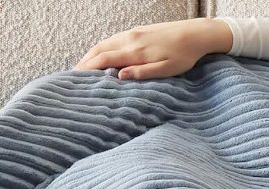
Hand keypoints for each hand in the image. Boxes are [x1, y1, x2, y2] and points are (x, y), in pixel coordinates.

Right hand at [73, 18, 232, 79]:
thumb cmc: (184, 55)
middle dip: (84, 62)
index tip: (75, 79)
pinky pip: (113, 39)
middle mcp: (130, 39)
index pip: (104, 60)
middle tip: (72, 76)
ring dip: (91, 54)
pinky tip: (101, 55)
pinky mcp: (138, 31)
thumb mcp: (167, 69)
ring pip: (105, 43)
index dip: (88, 69)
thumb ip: (143, 73)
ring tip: (82, 67)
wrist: (196, 34)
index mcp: (135, 51)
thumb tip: (120, 76)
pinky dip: (102, 48)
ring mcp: (133, 33)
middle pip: (99, 50)